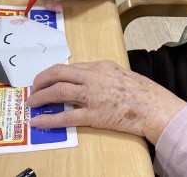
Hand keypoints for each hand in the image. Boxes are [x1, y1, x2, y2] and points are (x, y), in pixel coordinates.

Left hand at [26, 61, 186, 144]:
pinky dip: (49, 118)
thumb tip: (87, 80)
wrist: (154, 107)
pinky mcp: (94, 115)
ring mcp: (93, 96)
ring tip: (32, 103)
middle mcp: (94, 77)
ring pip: (59, 91)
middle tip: (33, 88)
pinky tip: (39, 121)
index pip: (71, 66)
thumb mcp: (122, 74)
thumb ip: (103, 75)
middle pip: (59, 73)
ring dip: (41, 97)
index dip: (54, 73)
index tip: (46, 79)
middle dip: (41, 80)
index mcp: (101, 66)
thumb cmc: (143, 92)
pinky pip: (66, 116)